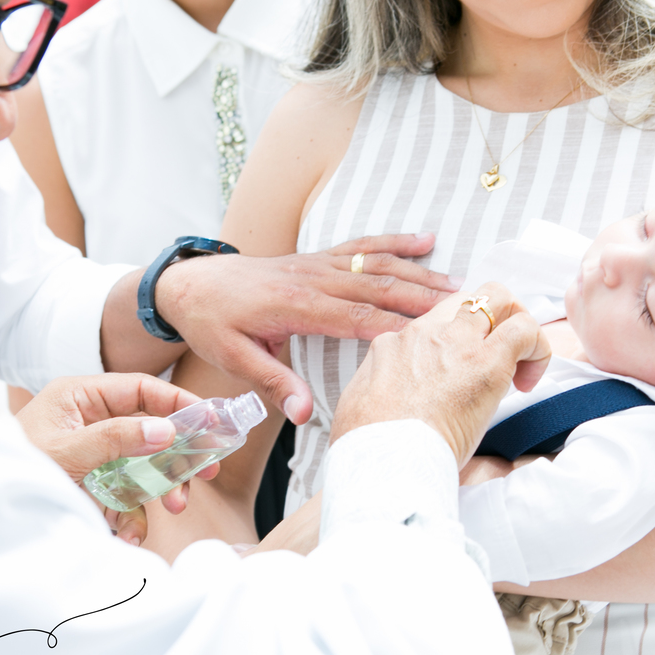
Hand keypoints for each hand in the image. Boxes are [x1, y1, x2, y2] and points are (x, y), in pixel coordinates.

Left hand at [17, 373, 217, 544]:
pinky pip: (124, 495)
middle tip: (207, 470)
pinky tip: (133, 534)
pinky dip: (134, 516)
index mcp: (80, 397)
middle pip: (150, 428)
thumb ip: (116, 438)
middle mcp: (90, 422)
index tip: (210, 419)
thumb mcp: (66, 451)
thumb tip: (166, 430)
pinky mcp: (92, 485)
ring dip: (163, 487)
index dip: (179, 401)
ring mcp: (93, 455)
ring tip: (174, 506)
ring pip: (144, 464)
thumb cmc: (14, 469)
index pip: (141, 389)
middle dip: (178, 453)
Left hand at [156, 233, 458, 425]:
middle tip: (464, 307)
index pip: (355, 317)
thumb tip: (303, 415)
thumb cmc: (212, 324)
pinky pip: (363, 246)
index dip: (395, 325)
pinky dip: (396, 242)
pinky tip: (426, 240)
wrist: (189, 284)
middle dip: (422, 297)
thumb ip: (273, 384)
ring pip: (378, 264)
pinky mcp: (319, 257)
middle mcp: (313, 278)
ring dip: (420, 272)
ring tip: (458, 283)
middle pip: (378, 287)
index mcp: (295, 305)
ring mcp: (319, 263)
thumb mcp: (233, 360)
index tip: (432, 334)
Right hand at [331, 283, 551, 463]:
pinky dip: (537, 347)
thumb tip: (400, 415)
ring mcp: (454, 341)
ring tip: (518, 370)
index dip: (456, 346)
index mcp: (392, 346)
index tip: (461, 378)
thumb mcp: (360, 412)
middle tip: (499, 359)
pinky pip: (524, 329)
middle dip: (491, 320)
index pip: (433, 325)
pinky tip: (528, 381)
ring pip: (497, 298)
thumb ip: (380, 400)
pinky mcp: (485, 360)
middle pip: (465, 299)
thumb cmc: (370, 451)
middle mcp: (422, 334)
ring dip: (514, 327)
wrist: (381, 461)